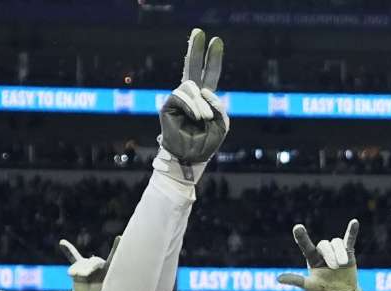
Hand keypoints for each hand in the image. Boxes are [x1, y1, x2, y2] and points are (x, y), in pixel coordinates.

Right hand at [58, 236, 119, 290]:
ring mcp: (89, 268)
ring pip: (82, 265)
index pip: (115, 259)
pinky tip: (62, 243)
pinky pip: (73, 259)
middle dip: (88, 269)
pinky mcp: (79, 271)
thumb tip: (102, 290)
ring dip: (78, 271)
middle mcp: (101, 267)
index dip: (117, 248)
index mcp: (111, 273)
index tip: (119, 237)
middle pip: (93, 262)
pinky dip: (68, 251)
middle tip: (85, 276)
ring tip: (77, 277)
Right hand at [153, 28, 228, 184]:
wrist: (191, 158)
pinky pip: (182, 96)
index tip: (216, 40)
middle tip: (199, 31)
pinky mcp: (168, 105)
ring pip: (191, 87)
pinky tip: (197, 118)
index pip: (209, 74)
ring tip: (205, 119)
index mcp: (205, 99)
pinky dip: (193, 107)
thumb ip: (218, 105)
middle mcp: (191, 96)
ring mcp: (178, 99)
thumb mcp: (222, 123)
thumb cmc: (207, 143)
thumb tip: (203, 90)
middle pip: (193, 67)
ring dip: (201, 104)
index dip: (213, 59)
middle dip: (196, 49)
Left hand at [277, 219, 369, 290]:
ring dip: (340, 253)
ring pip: (337, 243)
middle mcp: (323, 251)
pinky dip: (352, 231)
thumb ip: (296, 280)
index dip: (301, 237)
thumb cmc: (323, 289)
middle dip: (330, 255)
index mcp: (312, 257)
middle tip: (335, 267)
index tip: (297, 227)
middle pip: (325, 244)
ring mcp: (335, 250)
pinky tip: (355, 222)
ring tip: (343, 264)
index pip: (305, 245)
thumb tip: (278, 279)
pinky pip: (349, 239)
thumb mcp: (309, 285)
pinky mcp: (348, 252)